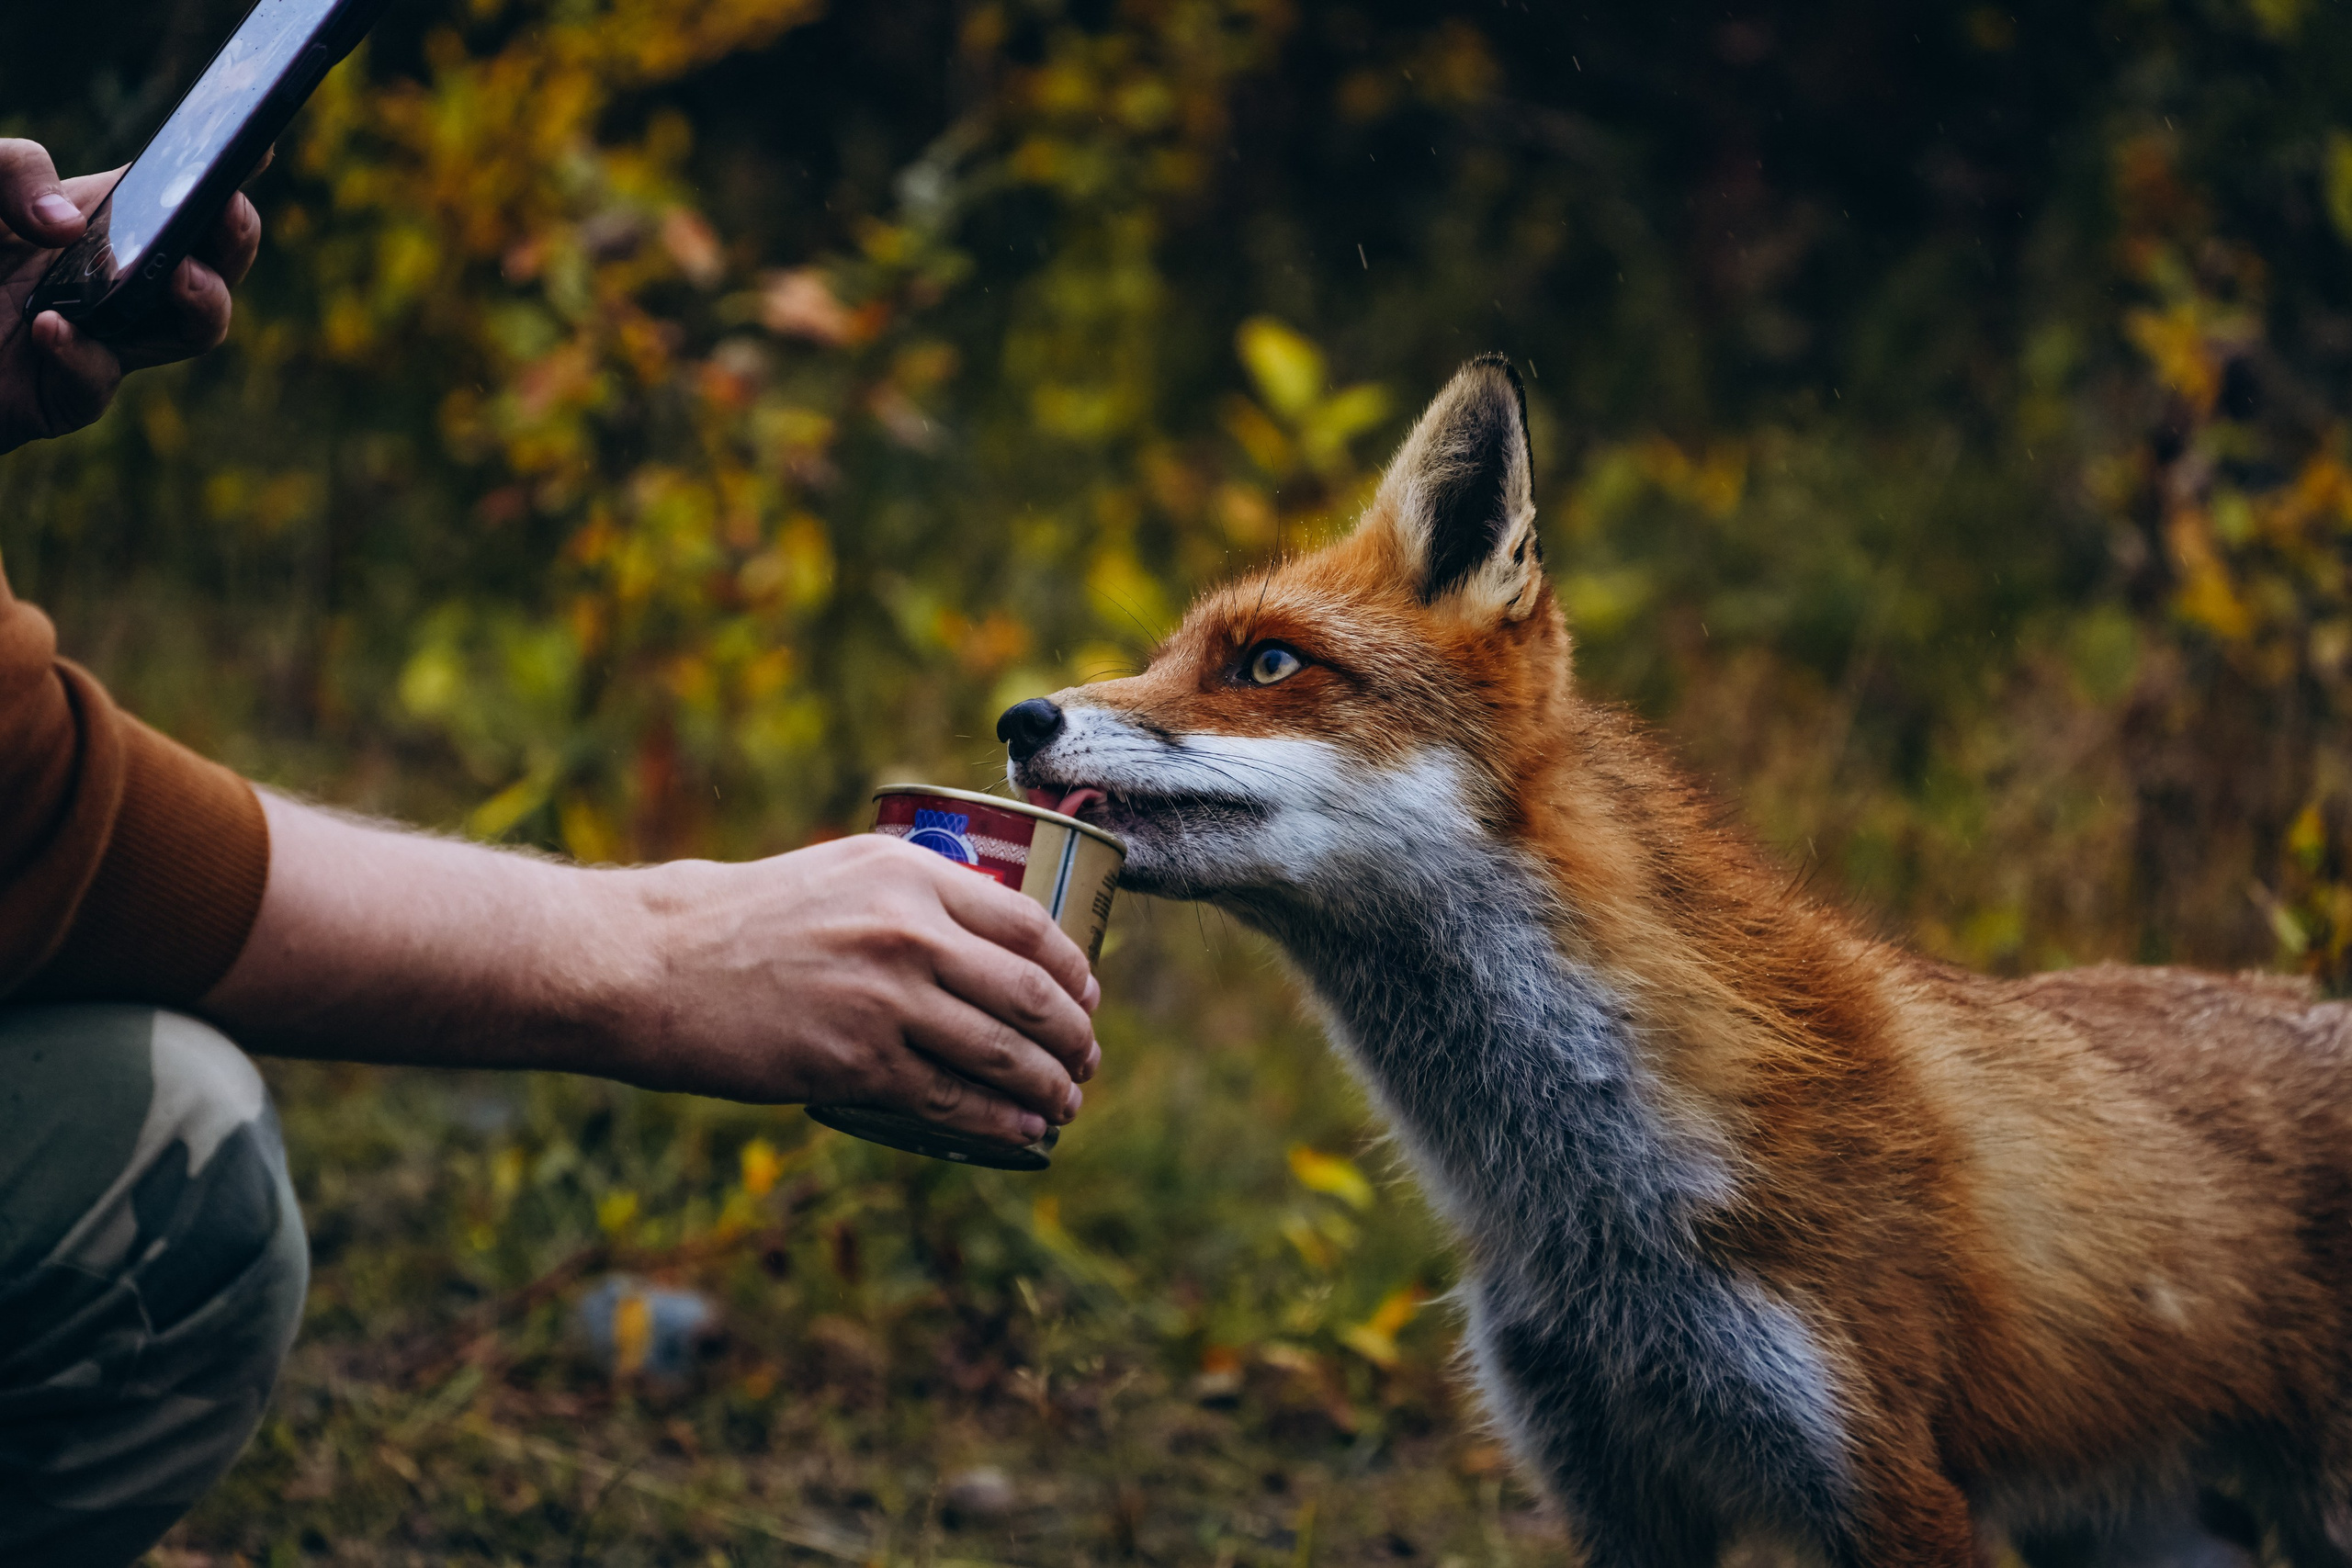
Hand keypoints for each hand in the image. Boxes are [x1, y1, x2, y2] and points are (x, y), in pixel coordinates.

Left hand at [0, 138, 262, 453]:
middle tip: (226, 210)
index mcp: (94, 219)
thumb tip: (69, 227)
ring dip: (204, 303)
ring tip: (181, 277)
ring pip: (192, 330)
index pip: (176, 191)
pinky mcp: (61, 396)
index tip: (257, 144)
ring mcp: (97, 340)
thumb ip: (13, 171)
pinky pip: (98, 382)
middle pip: (213, 261)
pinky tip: (49, 327)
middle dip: (236, 237)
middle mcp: (110, 280)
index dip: (227, 168)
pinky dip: (83, 356)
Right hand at [204, 799, 1104, 1149]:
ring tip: (1065, 1104)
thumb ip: (910, 896)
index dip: (1073, 972)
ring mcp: (884, 999)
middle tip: (1085, 1063)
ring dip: (1048, 1086)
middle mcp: (908, 931)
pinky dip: (999, 1122)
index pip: (1029, 927)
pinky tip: (1020, 1133)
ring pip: (1002, 1053)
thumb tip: (982, 938)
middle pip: (1030, 994)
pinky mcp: (855, 1063)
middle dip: (1073, 1038)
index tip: (1087, 998)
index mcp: (910, 874)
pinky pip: (952, 1100)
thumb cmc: (739, 920)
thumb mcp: (838, 873)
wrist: (651, 963)